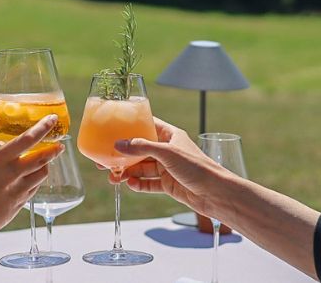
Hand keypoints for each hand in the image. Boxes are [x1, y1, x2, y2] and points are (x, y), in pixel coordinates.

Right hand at [0, 114, 62, 251]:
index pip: (25, 140)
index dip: (42, 128)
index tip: (52, 119)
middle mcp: (10, 174)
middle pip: (40, 158)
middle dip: (53, 149)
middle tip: (60, 143)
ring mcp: (18, 190)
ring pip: (42, 174)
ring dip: (46, 164)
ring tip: (47, 158)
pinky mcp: (21, 203)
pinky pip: (35, 187)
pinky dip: (37, 179)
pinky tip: (35, 175)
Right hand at [111, 117, 230, 216]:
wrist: (215, 193)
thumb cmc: (197, 167)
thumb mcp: (167, 153)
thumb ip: (142, 148)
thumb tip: (119, 144)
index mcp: (171, 136)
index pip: (147, 126)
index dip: (131, 127)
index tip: (113, 129)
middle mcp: (168, 151)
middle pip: (140, 150)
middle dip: (123, 155)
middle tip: (104, 160)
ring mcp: (168, 168)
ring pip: (142, 168)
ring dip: (127, 172)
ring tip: (113, 178)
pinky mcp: (168, 185)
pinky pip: (149, 183)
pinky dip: (138, 185)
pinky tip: (130, 185)